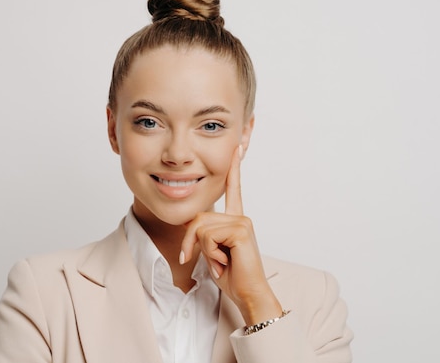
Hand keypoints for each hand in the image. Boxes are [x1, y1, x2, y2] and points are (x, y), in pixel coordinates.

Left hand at [179, 145, 281, 324]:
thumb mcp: (211, 250)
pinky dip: (210, 254)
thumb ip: (203, 233)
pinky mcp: (241, 230)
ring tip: (220, 262)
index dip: (234, 168)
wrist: (248, 294)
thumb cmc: (231, 275)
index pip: (233, 189)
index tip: (238, 146)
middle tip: (203, 260)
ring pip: (201, 227)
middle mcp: (240, 217)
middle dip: (191, 242)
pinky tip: (225, 262)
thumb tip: (191, 225)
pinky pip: (208, 236)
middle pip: (198, 217)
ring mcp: (242, 222)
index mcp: (235, 220)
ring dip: (202, 250)